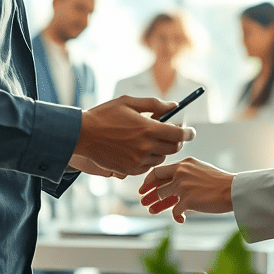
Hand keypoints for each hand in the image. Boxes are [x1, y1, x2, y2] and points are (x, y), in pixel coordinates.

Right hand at [74, 95, 194, 176]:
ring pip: (161, 158)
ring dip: (162, 149)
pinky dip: (149, 159)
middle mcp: (146, 147)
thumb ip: (154, 104)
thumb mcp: (129, 102)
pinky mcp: (129, 170)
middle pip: (173, 148)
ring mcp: (137, 161)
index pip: (179, 134)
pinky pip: (147, 166)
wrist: (82, 135)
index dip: (188, 132)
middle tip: (174, 133)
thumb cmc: (105, 115)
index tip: (191, 131)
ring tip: (152, 139)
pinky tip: (140, 149)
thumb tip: (173, 105)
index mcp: (148, 129)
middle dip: (177, 141)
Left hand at [139, 157, 234, 222]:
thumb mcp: (200, 170)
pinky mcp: (188, 200)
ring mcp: (183, 186)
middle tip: (143, 200)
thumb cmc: (219, 182)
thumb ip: (185, 174)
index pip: (160, 170)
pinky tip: (181, 219)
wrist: (233, 190)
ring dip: (157, 205)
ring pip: (162, 195)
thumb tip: (172, 186)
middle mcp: (181, 172)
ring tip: (152, 211)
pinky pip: (175, 211)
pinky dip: (177, 217)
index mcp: (184, 164)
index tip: (145, 187)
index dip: (150, 180)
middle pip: (157, 182)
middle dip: (148, 192)